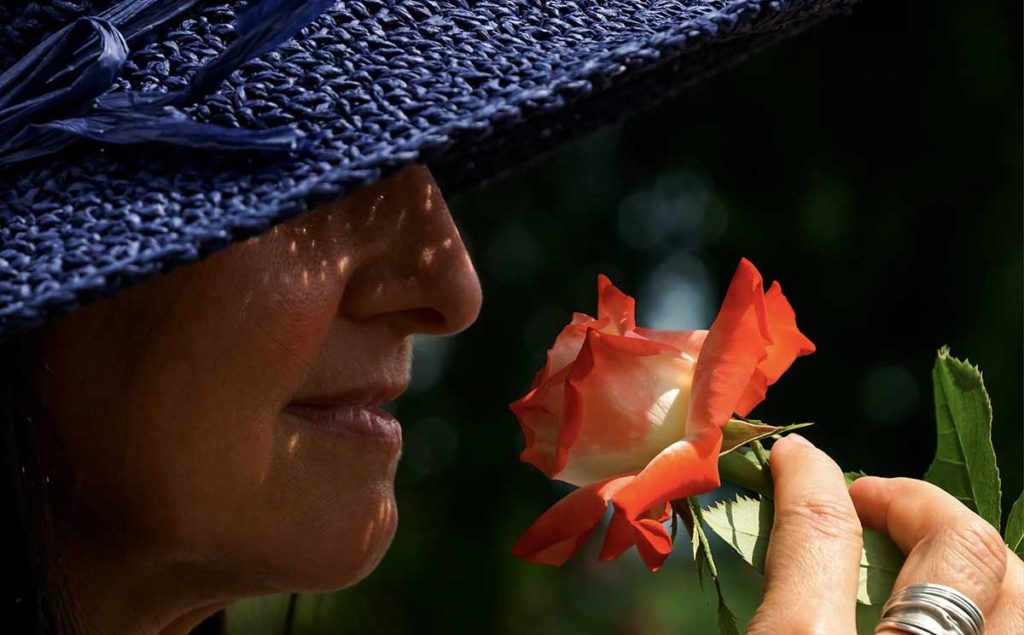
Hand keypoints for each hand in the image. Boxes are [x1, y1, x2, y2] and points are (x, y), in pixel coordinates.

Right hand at [747, 435, 1023, 633]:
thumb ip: (745, 618)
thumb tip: (750, 548)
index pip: (822, 533)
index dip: (809, 478)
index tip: (796, 459)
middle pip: (960, 546)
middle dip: (917, 502)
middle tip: (866, 505)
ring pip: (1019, 589)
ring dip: (970, 553)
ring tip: (922, 556)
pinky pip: (1019, 630)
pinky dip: (993, 604)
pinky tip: (954, 615)